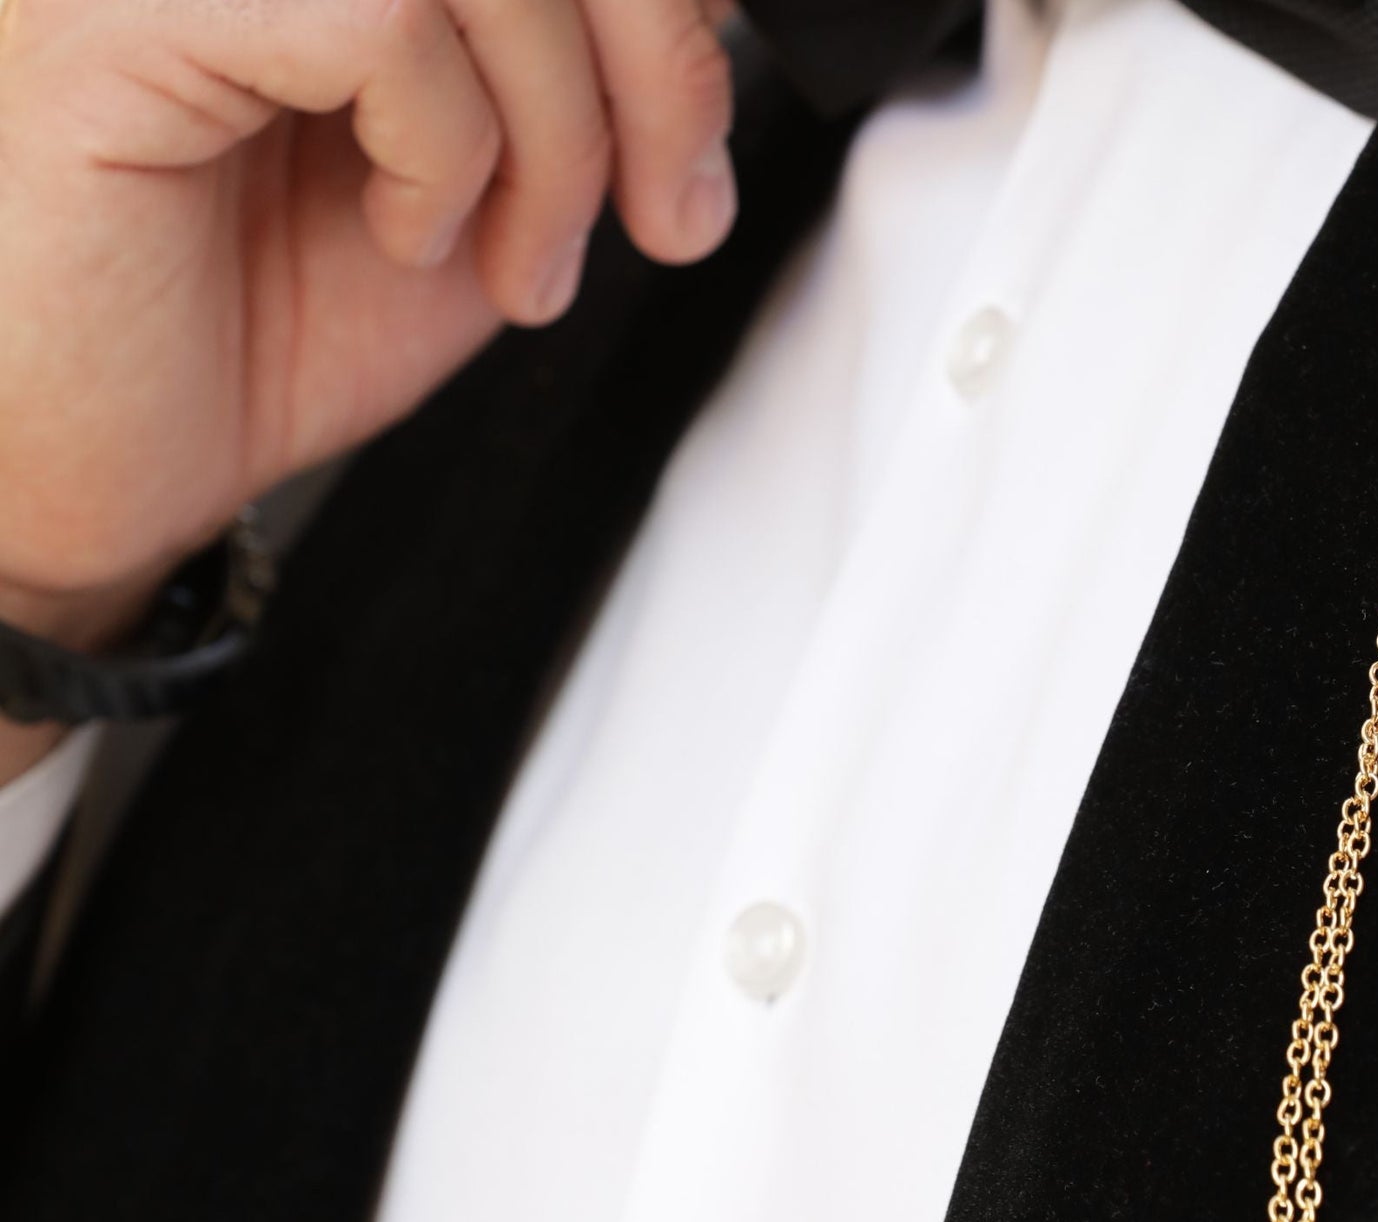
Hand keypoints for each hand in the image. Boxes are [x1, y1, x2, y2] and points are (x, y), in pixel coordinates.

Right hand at [0, 0, 738, 631]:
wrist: (107, 460)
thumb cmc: (252, 327)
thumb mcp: (478, 190)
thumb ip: (572, 84)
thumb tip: (710, 18)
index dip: (664, 12)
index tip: (692, 161)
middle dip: (658, 65)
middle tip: (661, 215)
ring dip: (558, 139)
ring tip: (515, 258)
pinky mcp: (111, 9)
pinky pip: (381, 18)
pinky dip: (444, 150)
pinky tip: (399, 226)